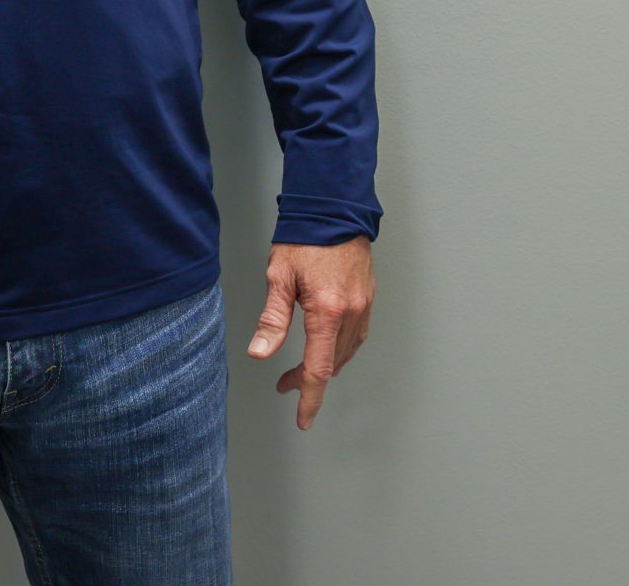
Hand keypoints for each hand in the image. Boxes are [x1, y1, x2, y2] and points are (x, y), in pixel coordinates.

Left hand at [247, 237, 373, 428]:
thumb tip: (261, 353)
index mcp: (328, 309)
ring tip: (303, 369)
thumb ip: (273, 320)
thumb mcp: (279, 277)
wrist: (334, 207)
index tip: (303, 419)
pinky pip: (357, 334)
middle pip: (332, 362)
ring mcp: (364, 303)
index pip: (318, 368)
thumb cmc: (305, 237)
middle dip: (309, 380)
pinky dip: (342, 348)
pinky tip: (329, 347)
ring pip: (347, 351)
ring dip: (326, 365)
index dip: (310, 398)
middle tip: (285, 384)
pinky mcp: (368, 295)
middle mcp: (352, 310)